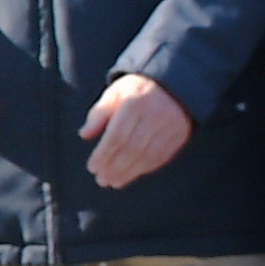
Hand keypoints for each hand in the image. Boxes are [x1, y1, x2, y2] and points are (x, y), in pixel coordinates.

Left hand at [78, 74, 192, 188]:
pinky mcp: (179, 135)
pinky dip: (144, 169)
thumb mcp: (114, 94)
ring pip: (148, 156)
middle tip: (101, 180)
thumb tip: (84, 134)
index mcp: (135, 102)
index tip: (92, 167)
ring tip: (113, 182)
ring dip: (128, 173)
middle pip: (132, 148)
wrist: (171, 83)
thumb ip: (99, 114)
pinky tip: (130, 175)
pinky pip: (161, 157)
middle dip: (114, 167)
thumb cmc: (135, 91)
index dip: (103, 154)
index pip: (117, 135)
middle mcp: (155, 114)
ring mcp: (170, 126)